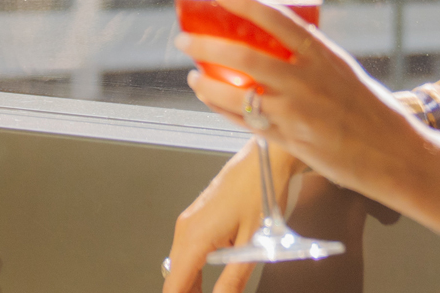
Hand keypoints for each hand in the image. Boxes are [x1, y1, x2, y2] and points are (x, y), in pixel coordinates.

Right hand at [163, 138, 300, 292]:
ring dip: (189, 285)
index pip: (174, 284)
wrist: (266, 158)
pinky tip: (207, 282)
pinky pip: (187, 252)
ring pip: (179, 265)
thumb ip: (233, 279)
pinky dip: (193, 271)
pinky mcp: (197, 218)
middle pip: (173, 277)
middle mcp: (186, 228)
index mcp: (195, 236)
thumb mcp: (253, 243)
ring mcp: (189, 221)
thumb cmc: (262, 190)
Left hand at [174, 0, 439, 250]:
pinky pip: (245, 122)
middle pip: (245, 57)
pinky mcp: (290, 141)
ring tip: (193, 74)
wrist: (396, 154)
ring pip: (237, 94)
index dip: (243, 1)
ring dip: (207, 83)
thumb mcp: (342, 70)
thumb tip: (275, 45)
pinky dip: (222, 109)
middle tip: (185, 39)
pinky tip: (210, 100)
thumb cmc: (371, 110)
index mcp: (323, 55)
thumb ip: (309, 58)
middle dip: (208, 46)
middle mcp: (307, 80)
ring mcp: (297, 113)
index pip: (277, 19)